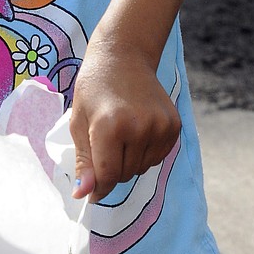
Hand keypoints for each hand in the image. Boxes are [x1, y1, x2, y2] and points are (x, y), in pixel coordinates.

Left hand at [69, 35, 180, 202]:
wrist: (124, 57)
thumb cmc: (94, 89)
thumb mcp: (79, 123)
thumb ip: (84, 162)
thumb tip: (84, 196)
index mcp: (110, 126)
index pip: (107, 176)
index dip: (97, 188)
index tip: (91, 192)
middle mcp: (139, 127)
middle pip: (124, 174)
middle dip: (111, 169)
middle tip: (103, 144)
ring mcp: (160, 126)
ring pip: (141, 168)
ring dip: (128, 162)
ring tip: (120, 134)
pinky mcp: (174, 126)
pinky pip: (157, 158)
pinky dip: (144, 153)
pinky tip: (136, 131)